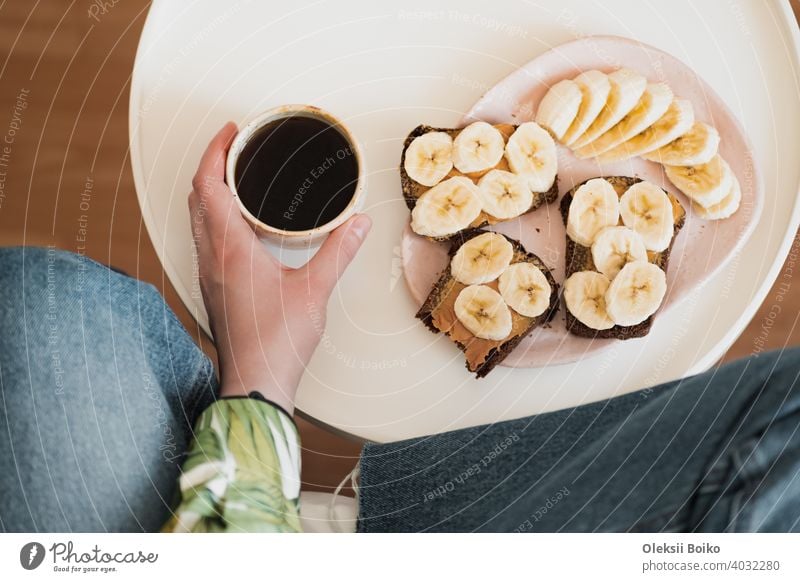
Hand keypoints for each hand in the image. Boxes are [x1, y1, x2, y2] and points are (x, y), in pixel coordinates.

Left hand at [188, 122, 370, 412]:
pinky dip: (216, 218)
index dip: (215, 152)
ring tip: (238, 180)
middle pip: (197, 197)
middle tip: (235, 149)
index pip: (208, 185)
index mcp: (230, 248)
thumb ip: (338, 252)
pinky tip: (241, 226)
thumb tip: (358, 222)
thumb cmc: (278, 340)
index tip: (231, 133)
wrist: (255, 382)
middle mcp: (211, 257)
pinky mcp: (215, 289)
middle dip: (211, 166)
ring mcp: (209, 274)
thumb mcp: (315, 291)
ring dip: (211, 192)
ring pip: (198, 220)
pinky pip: (206, 240)